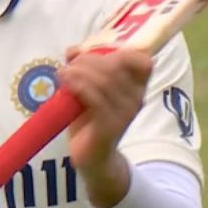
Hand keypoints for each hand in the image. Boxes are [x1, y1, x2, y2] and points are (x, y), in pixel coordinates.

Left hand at [58, 46, 153, 207]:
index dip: (121, 52)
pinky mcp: (110, 126)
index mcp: (137, 87)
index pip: (143, 61)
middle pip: (116, 65)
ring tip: (63, 73)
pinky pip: (96, 99)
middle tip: (70, 65)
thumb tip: (73, 50)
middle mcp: (136, 98)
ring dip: (80, 71)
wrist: (92, 157)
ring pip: (105, 80)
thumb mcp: (88, 87)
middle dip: (89, 60)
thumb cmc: (90, 118)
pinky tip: (65, 82)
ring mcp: (125, 113)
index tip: (96, 54)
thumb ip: (83, 66)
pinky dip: (78, 85)